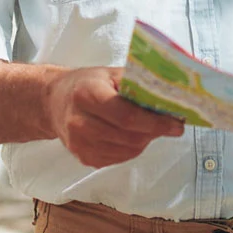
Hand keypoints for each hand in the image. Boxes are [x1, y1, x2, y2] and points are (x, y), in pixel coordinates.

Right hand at [45, 66, 184, 167]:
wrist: (55, 103)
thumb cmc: (87, 83)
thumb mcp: (110, 73)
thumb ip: (137, 83)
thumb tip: (170, 95)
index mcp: (87, 94)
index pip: (126, 115)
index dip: (155, 122)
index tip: (177, 124)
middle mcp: (79, 122)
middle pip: (128, 136)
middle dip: (155, 132)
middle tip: (173, 125)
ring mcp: (79, 144)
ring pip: (127, 150)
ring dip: (146, 140)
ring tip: (153, 126)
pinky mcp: (84, 158)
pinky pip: (119, 159)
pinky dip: (133, 148)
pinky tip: (135, 135)